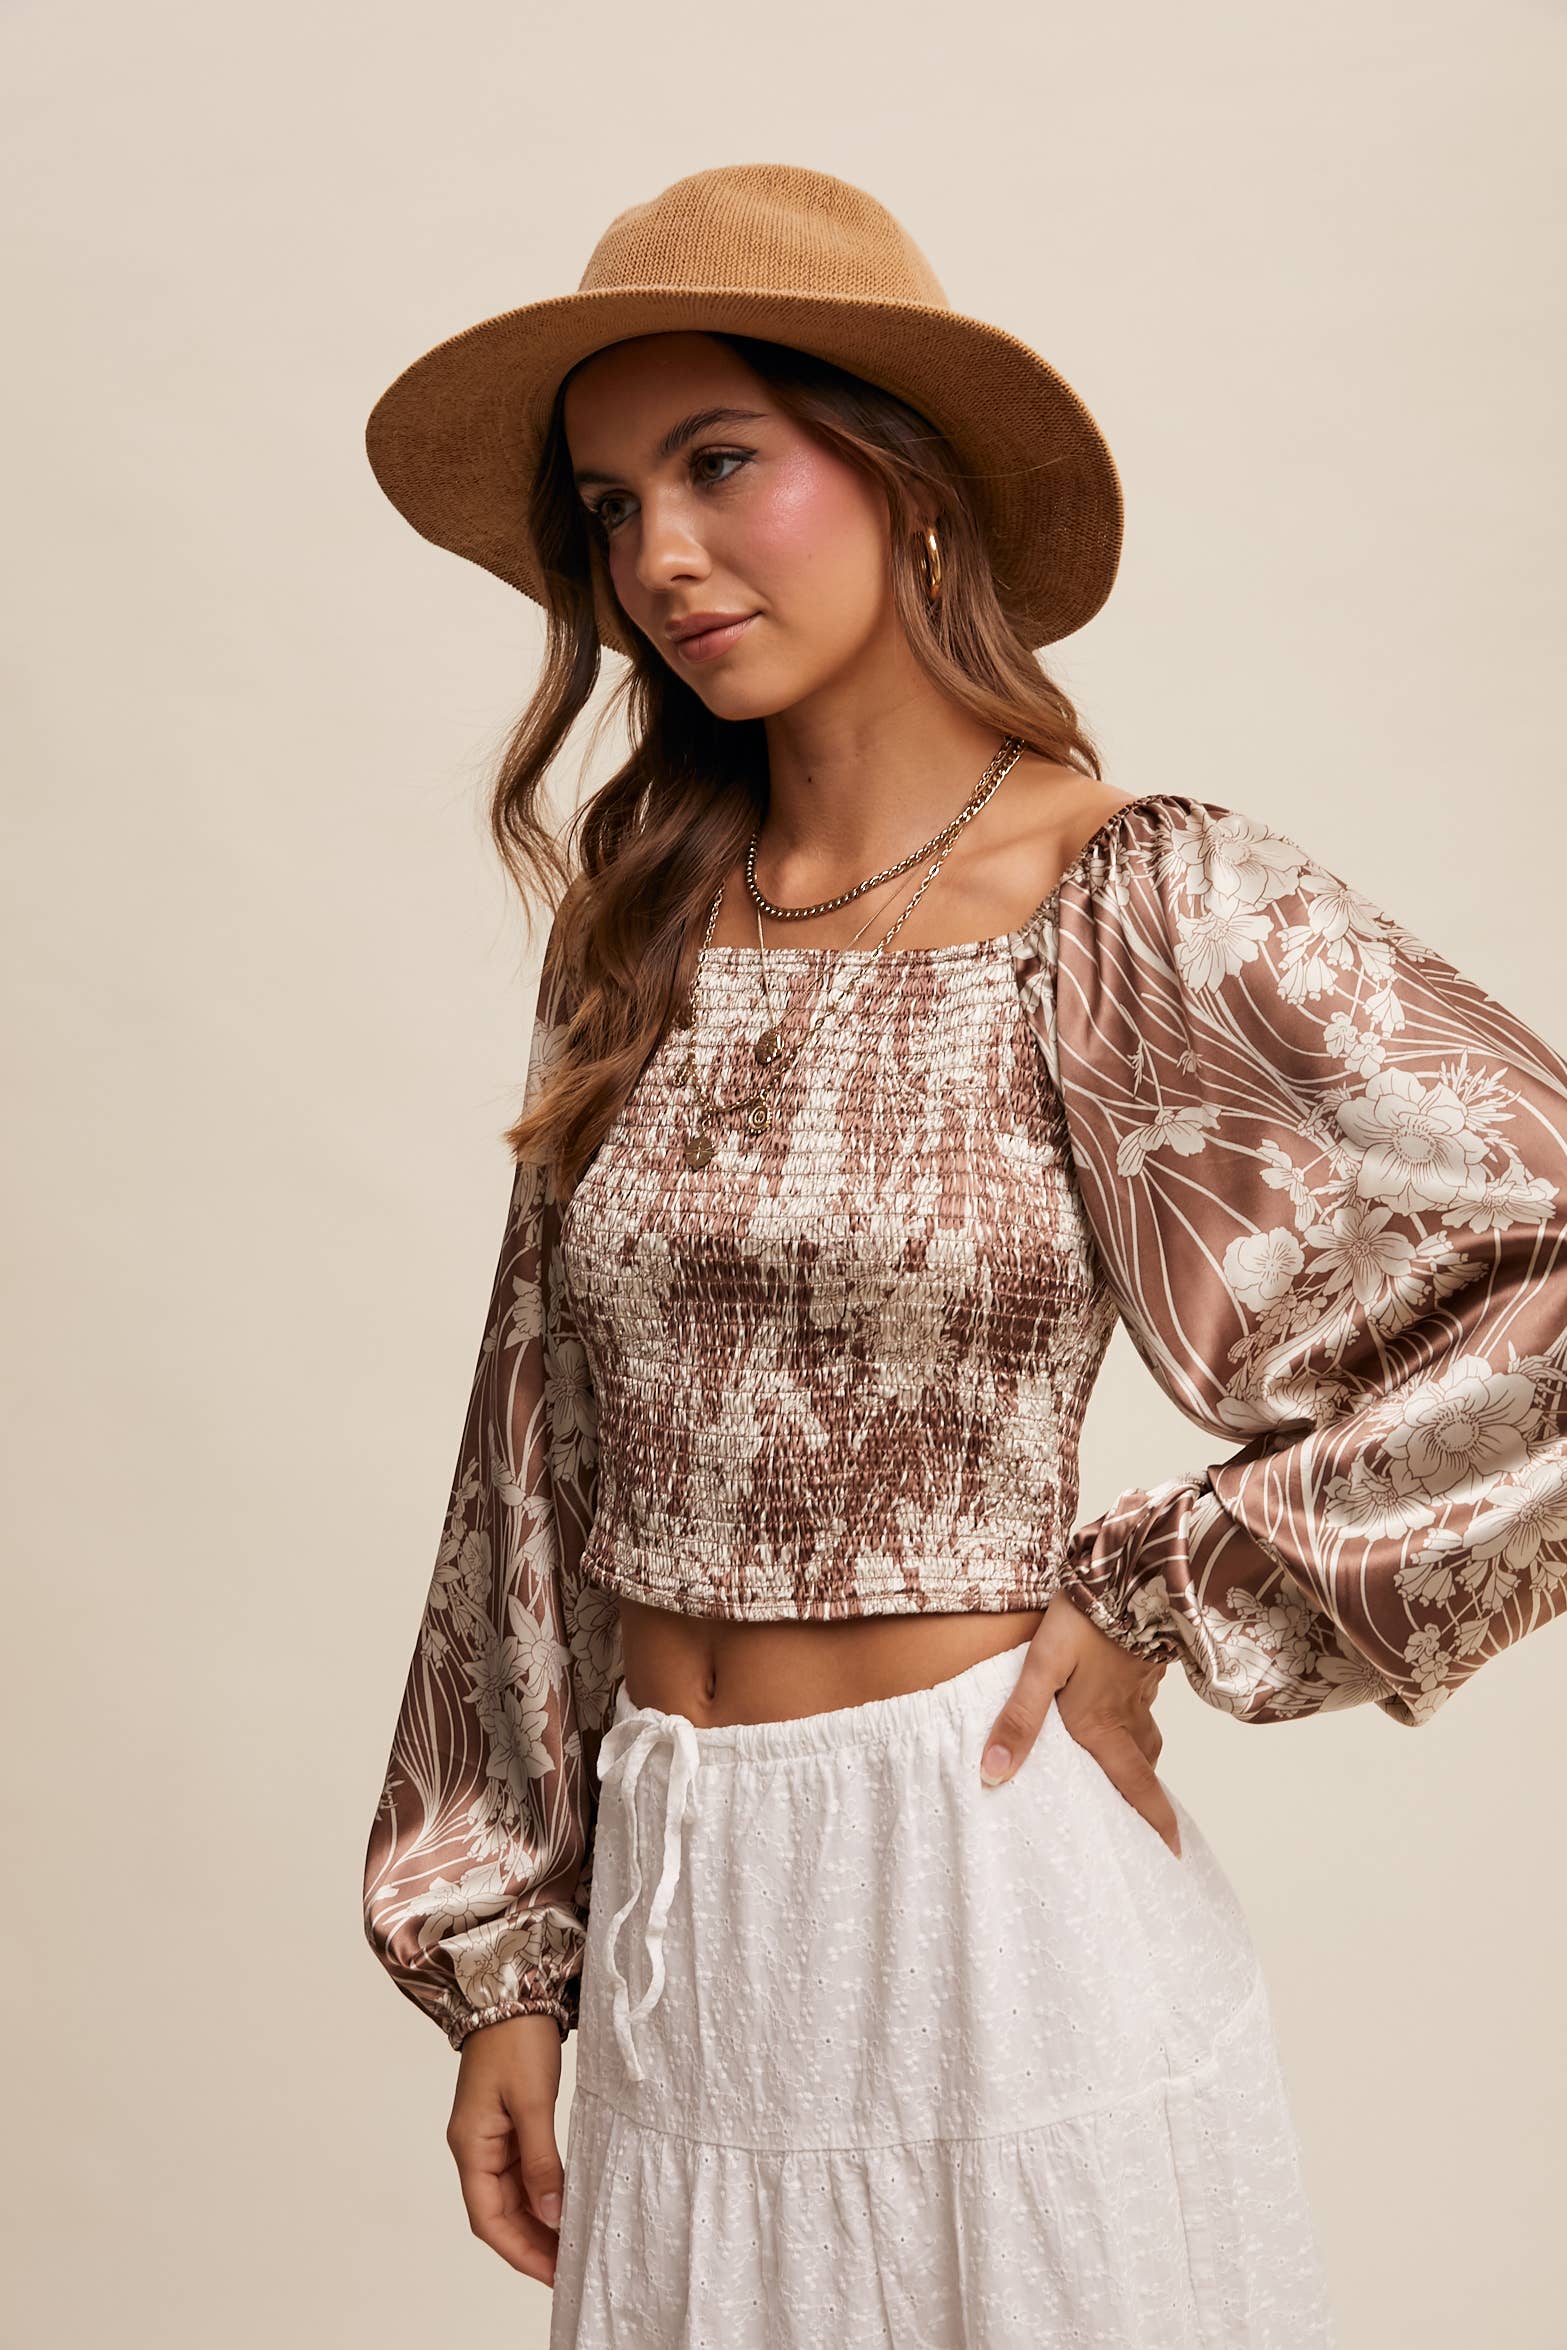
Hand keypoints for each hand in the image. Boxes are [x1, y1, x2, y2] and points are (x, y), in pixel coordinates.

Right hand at [447, 2012, 566, 2284]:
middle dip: (532, 2243)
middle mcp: (475, 2147)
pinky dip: (542, 2194)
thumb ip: (541, 2161)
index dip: (520, 2251)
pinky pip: (522, 2173)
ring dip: (538, 2222)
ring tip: (572, 2246)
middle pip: (499, 2213)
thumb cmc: (516, 2039)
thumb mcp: (533, 2102)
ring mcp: (490, 2136)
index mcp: (471, 2145)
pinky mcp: (508, 2123)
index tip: (553, 2274)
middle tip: (571, 2267)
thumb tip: (552, 2214)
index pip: (488, 2218)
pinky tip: (565, 2205)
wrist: (512, 1989)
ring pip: (511, 2196)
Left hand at [978, 1592, 1180, 1857]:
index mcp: (1102, 1725)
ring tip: (1125, 1766)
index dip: (1155, 1822)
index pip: (1136, 1787)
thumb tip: (993, 1771)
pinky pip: (1143, 1705)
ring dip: (1139, 1756)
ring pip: (1145, 1734)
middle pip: (1143, 1766)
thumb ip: (1019, 1718)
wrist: (1130, 1572)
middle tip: (1145, 1817)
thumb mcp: (1042, 1666)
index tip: (1173, 1853)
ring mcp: (1140, 1688)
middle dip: (1145, 1795)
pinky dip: (1135, 1718)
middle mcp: (1127, 1715)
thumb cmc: (1085, 1619)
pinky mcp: (1144, 1663)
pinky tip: (1119, 1705)